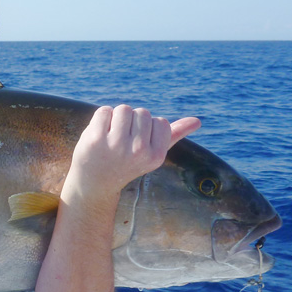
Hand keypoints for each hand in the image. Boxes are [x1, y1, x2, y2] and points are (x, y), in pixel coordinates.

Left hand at [66, 104, 200, 202]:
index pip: (160, 121)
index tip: (138, 145)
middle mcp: (138, 151)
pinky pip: (104, 111)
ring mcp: (116, 145)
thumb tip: (197, 121)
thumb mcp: (151, 153)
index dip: (148, 129)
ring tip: (110, 138)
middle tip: (122, 143)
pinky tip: (98, 136)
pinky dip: (101, 119)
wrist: (94, 183)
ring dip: (116, 118)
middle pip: (142, 112)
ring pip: (124, 109)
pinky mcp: (95, 139)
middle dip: (132, 122)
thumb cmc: (126, 163)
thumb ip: (174, 135)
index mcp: (156, 156)